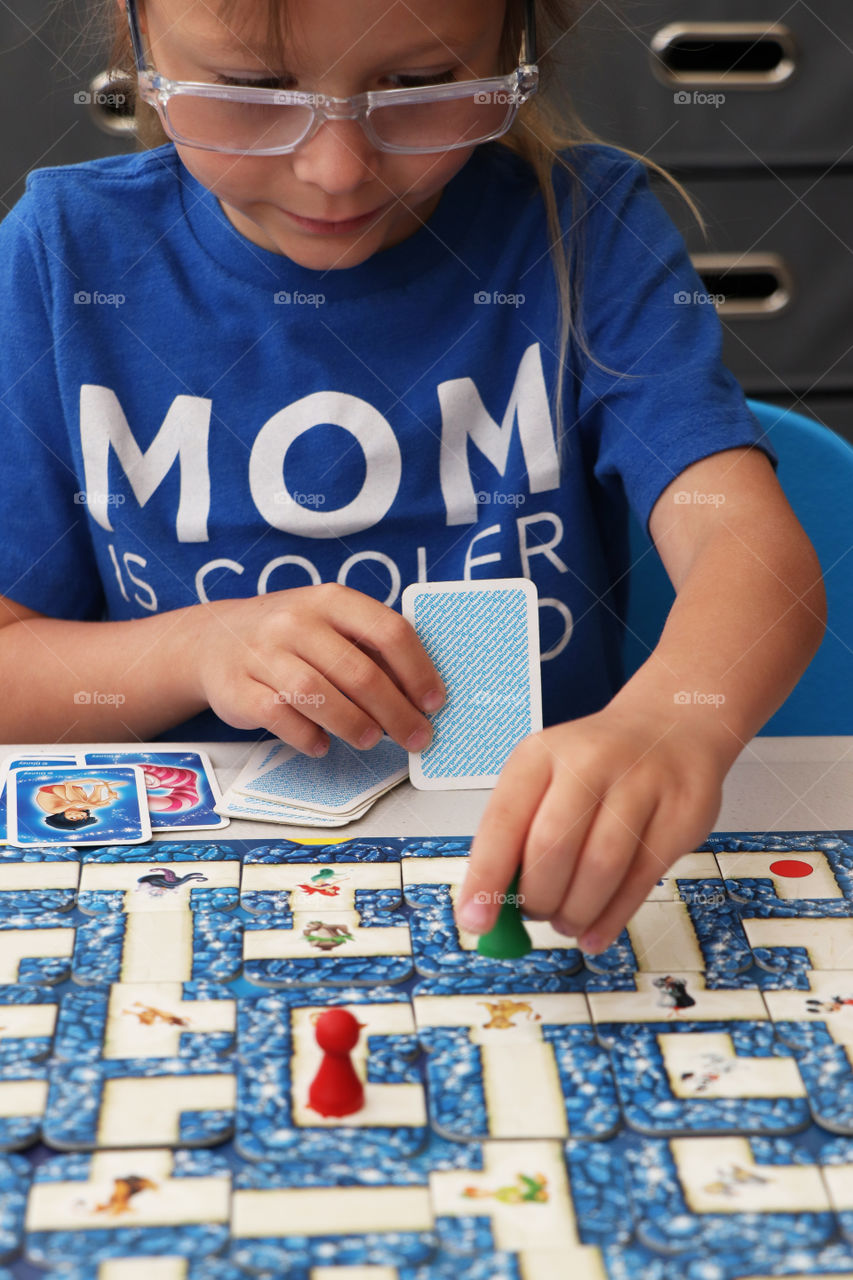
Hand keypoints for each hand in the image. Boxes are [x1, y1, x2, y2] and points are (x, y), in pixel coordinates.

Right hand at [192, 584, 444, 754]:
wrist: (212, 640)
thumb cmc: (289, 637)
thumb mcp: (328, 625)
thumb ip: (369, 651)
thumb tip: (420, 695)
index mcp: (330, 600)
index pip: (387, 630)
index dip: (418, 670)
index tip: (434, 702)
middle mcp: (295, 621)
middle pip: (358, 671)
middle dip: (395, 712)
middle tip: (415, 738)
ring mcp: (262, 653)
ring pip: (318, 694)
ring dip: (354, 724)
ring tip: (370, 740)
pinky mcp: (237, 688)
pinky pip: (280, 717)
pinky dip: (307, 736)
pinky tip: (321, 745)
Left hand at [455, 703, 726, 952]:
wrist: (672, 726)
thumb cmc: (595, 765)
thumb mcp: (546, 778)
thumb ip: (519, 836)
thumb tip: (490, 909)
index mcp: (540, 755)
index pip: (503, 820)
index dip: (486, 876)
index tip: (474, 920)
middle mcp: (588, 762)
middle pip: (552, 846)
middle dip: (537, 898)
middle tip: (535, 915)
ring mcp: (640, 784)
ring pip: (600, 867)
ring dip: (576, 911)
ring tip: (566, 923)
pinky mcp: (680, 812)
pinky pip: (642, 878)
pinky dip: (613, 917)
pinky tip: (596, 932)